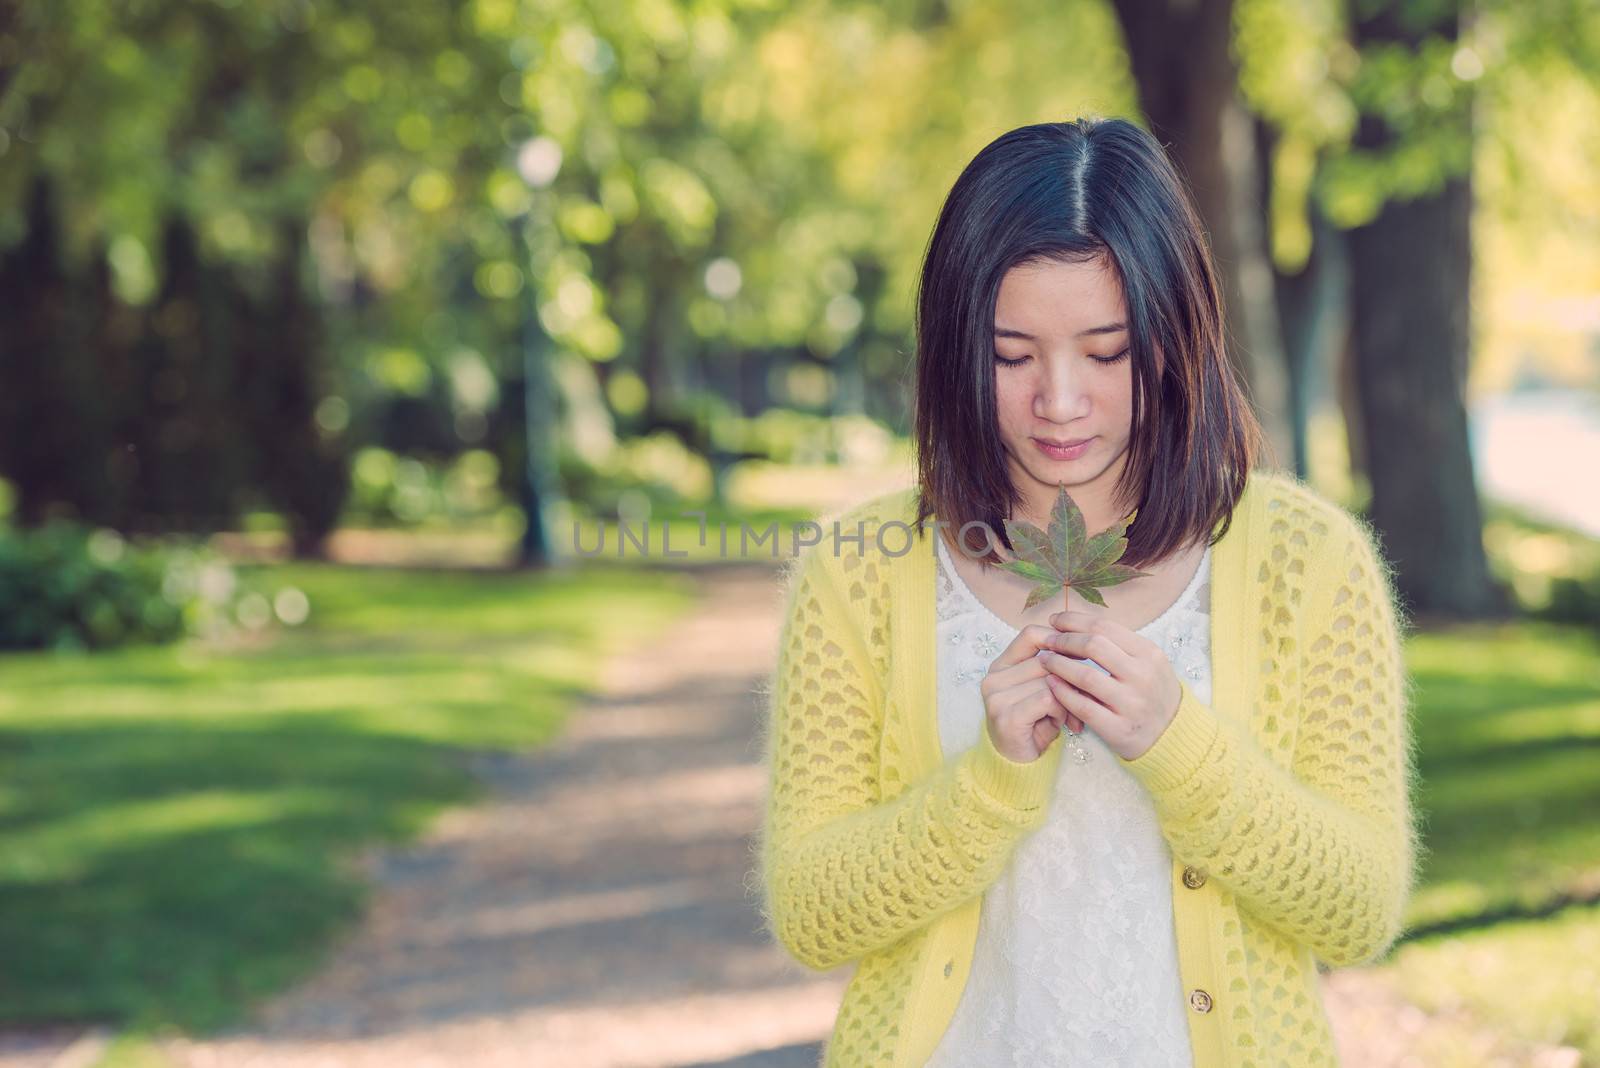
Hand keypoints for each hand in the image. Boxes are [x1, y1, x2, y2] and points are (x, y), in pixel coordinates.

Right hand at [979, 625, 1086, 763]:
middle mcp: (993, 677)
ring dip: (1067, 699)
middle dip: (1070, 678)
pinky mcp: (1005, 715)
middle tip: (1082, 698)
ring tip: (1068, 716)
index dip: (1059, 640)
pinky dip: (1060, 711)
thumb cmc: (1036, 725)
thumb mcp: (1044, 691)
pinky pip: (1047, 698)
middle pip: (1046, 659)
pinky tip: (1059, 723)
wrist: (1019, 765)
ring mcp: (996, 696)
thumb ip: (1054, 669)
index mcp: (1001, 665)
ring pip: (1050, 680)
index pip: (1031, 634)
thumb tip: (1085, 648)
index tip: (1081, 654)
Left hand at [1035, 610, 1181, 760]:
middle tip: (1047, 640)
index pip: (1105, 627)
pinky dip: (1062, 692)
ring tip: (1044, 659)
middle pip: (1093, 645)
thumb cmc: (1153, 693)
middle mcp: (1143, 676)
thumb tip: (1077, 624)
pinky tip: (1051, 683)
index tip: (1056, 620)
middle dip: (1063, 639)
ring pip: (1085, 675)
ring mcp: (1132, 704)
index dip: (1074, 620)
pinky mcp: (1119, 729)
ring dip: (1058, 664)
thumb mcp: (1149, 663)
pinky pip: (1082, 706)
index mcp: (1149, 653)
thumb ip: (1119, 645)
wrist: (1173, 735)